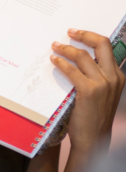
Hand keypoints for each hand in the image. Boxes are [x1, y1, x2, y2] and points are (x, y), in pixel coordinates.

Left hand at [50, 29, 124, 152]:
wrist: (93, 139)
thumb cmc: (93, 115)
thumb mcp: (102, 93)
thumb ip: (95, 75)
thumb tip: (77, 56)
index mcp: (118, 76)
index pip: (107, 47)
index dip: (91, 36)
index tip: (77, 32)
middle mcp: (113, 78)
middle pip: (101, 44)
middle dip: (84, 34)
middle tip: (69, 32)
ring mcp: (102, 84)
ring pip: (82, 55)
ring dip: (66, 48)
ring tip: (55, 46)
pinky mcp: (88, 91)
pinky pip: (71, 70)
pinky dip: (61, 62)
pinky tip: (54, 60)